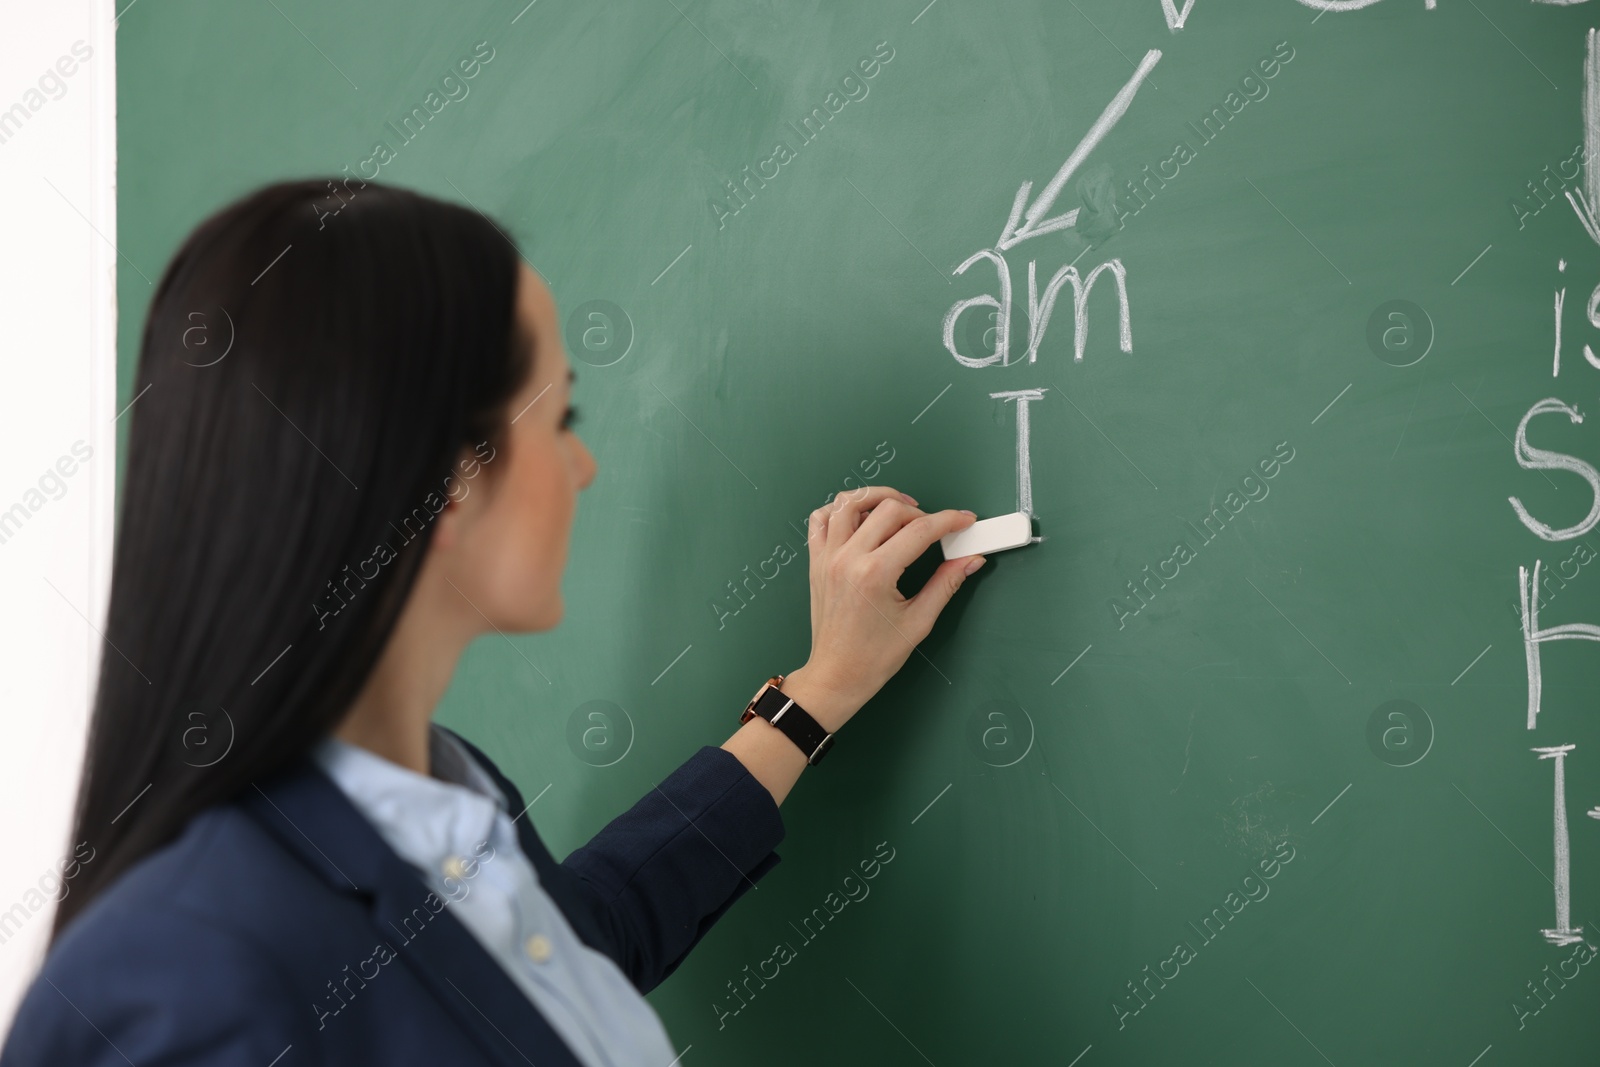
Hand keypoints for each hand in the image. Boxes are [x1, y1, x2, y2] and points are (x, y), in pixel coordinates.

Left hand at [782, 486, 982, 731]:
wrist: (837, 675)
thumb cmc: (875, 656)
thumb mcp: (919, 621)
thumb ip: (947, 583)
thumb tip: (971, 559)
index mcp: (875, 574)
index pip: (919, 530)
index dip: (949, 521)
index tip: (965, 520)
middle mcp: (848, 559)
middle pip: (889, 509)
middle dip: (919, 511)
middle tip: (934, 527)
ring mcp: (828, 558)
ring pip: (849, 503)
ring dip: (878, 498)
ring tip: (899, 510)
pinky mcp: (816, 562)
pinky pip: (820, 520)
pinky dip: (840, 510)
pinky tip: (861, 519)